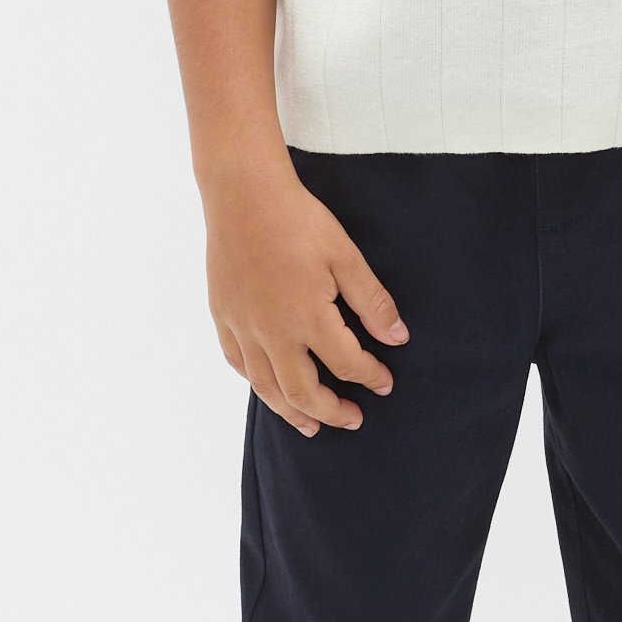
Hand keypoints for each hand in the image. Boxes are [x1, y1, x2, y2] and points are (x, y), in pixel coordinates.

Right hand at [203, 159, 408, 435]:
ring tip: (312, 427)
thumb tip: (397, 337)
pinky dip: (257, 383)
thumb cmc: (298, 220)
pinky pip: (238, 363)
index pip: (346, 364)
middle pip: (304, 392)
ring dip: (293, 412)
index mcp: (308, 318)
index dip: (370, 377)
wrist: (242, 194)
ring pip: (267, 387)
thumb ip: (371, 302)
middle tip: (353, 419)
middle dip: (332, 412)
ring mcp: (243, 327)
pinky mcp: (223, 316)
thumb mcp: (345, 256)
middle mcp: (272, 333)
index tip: (384, 383)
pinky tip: (269, 388)